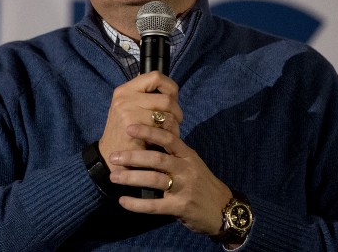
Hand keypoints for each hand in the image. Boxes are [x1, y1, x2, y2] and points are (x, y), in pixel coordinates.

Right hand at [97, 71, 182, 171]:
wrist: (110, 156)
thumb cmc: (125, 134)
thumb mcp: (130, 109)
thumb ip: (145, 98)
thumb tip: (170, 90)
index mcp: (125, 90)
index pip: (156, 76)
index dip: (170, 87)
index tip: (173, 100)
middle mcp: (125, 96)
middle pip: (166, 97)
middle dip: (177, 111)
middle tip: (175, 122)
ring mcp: (127, 109)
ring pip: (167, 112)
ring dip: (175, 125)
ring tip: (170, 133)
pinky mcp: (133, 124)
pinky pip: (163, 125)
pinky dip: (170, 134)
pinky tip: (165, 141)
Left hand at [105, 93, 232, 237]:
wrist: (224, 209)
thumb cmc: (202, 183)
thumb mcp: (192, 163)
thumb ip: (173, 153)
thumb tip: (149, 136)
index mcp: (188, 155)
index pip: (168, 138)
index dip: (148, 131)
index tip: (129, 127)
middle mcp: (186, 169)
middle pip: (157, 158)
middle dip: (133, 156)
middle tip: (113, 156)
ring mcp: (184, 188)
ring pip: (154, 180)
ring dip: (131, 178)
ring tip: (113, 177)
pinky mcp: (180, 207)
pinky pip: (154, 205)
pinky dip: (137, 204)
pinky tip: (123, 201)